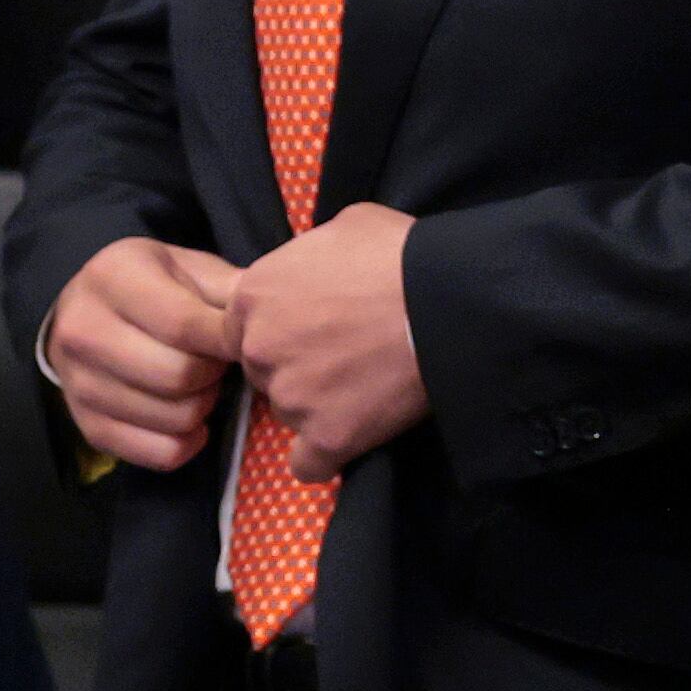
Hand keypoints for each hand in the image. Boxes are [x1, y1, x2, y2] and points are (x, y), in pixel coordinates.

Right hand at [44, 237, 244, 471]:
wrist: (85, 312)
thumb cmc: (152, 287)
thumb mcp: (188, 269)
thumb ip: (230, 290)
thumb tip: (277, 315)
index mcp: (111, 278)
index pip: (184, 326)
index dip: (227, 340)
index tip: (241, 340)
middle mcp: (82, 331)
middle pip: (179, 377)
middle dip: (215, 374)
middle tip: (218, 363)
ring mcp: (79, 384)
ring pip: (174, 419)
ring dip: (203, 406)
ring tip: (200, 384)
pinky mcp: (88, 427)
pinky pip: (160, 454)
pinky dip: (188, 442)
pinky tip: (188, 417)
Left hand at [235, 202, 425, 478]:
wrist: (450, 302)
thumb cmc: (400, 254)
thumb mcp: (342, 226)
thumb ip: (305, 256)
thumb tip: (311, 272)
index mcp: (254, 293)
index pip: (240, 327)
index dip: (278, 329)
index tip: (313, 329)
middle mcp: (259, 347)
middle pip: (262, 371)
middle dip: (295, 365)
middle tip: (344, 355)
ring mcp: (290, 397)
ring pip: (287, 413)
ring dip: (316, 406)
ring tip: (365, 386)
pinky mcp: (326, 437)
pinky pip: (309, 464)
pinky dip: (328, 453)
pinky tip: (351, 434)